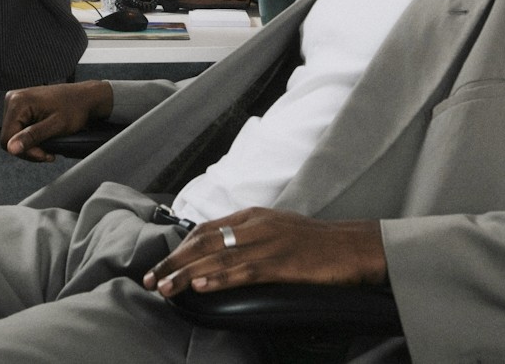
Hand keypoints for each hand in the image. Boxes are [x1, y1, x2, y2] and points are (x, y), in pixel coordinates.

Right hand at [0, 80, 113, 161]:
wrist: (84, 98)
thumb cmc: (75, 108)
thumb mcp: (55, 126)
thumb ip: (32, 136)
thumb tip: (11, 147)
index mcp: (18, 102)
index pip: (7, 138)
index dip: (24, 151)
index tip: (44, 154)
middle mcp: (13, 99)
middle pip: (9, 137)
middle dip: (29, 148)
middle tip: (48, 152)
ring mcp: (17, 102)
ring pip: (14, 135)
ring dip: (31, 144)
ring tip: (49, 144)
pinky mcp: (22, 106)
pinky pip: (20, 128)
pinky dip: (31, 137)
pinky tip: (45, 136)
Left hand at [143, 208, 386, 297]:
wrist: (353, 246)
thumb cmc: (316, 243)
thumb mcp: (276, 230)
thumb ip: (248, 237)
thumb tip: (219, 254)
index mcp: (252, 216)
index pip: (205, 230)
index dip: (179, 248)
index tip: (161, 264)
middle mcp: (255, 225)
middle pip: (204, 242)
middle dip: (174, 261)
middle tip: (151, 278)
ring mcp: (268, 243)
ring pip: (218, 258)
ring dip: (187, 274)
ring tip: (165, 287)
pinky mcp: (282, 263)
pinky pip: (244, 271)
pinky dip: (219, 279)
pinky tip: (201, 286)